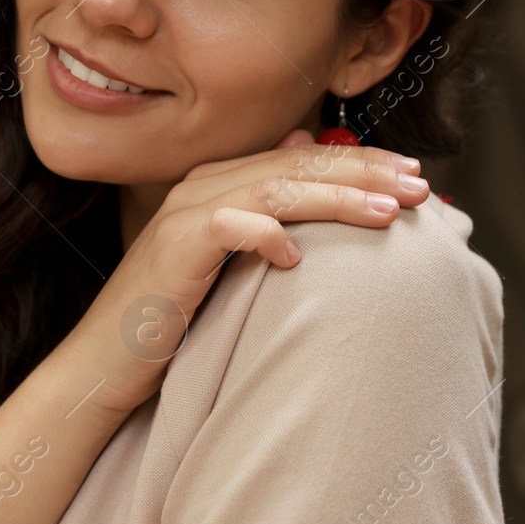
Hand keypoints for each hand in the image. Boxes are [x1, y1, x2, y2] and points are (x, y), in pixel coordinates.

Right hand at [68, 131, 429, 412]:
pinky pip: (228, 226)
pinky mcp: (173, 248)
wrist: (104, 366)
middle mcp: (204, 186)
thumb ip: (269, 220)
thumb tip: (311, 173)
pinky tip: (298, 257)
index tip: (416, 175)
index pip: (305, 157)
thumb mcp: (232, 267)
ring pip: (275, 187)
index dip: (363, 162)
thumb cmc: (176, 322)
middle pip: (298, 163)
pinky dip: (266, 235)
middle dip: (365, 172)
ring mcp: (186, 214)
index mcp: (222, 183)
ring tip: (389, 213)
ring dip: (336, 197)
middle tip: (420, 186)